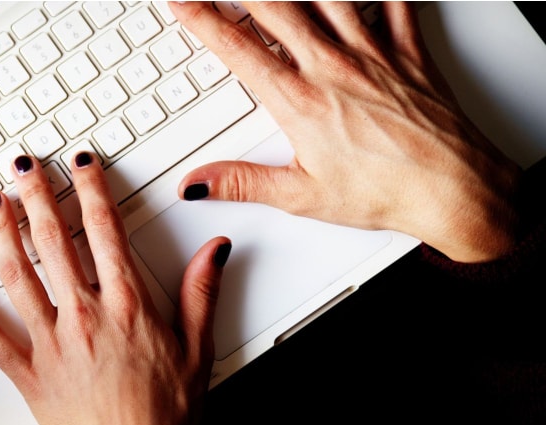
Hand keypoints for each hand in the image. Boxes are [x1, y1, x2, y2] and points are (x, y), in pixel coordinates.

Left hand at [0, 152, 229, 424]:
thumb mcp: (198, 353)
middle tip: (23, 166)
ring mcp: (51, 346)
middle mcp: (84, 319)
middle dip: (36, 196)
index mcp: (127, 308)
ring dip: (1, 235)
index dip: (90, 189)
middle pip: (54, 242)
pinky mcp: (28, 376)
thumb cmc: (168, 423)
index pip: (105, 231)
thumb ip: (201, 294)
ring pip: (17, 277)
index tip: (81, 163)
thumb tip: (214, 249)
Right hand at [171, 1, 521, 262]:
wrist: (451, 189)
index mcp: (299, 102)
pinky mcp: (408, 52)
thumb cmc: (386, 191)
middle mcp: (332, 68)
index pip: (237, 50)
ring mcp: (372, 53)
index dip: (203, 20)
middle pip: (276, 8)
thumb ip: (242, 182)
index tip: (182, 2)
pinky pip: (392, 3)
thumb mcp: (301, 195)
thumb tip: (198, 182)